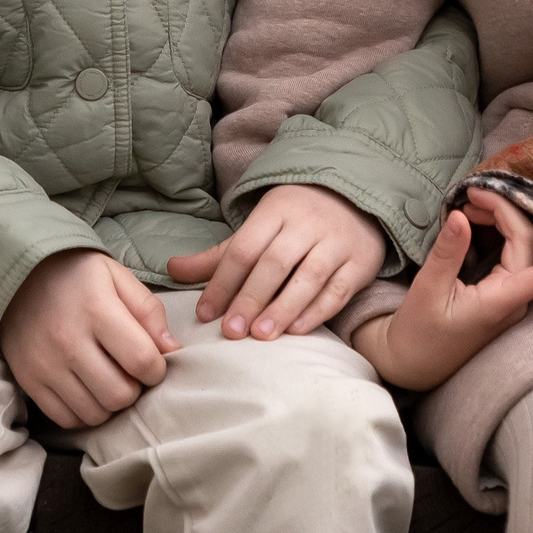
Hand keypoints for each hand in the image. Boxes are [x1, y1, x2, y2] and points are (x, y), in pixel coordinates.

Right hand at [0, 249, 180, 428]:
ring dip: (111, 404)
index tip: (154, 363)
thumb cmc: (77, 276)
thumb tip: (171, 350)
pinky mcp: (29, 381)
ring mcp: (45, 365)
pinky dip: (84, 413)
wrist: (18, 276)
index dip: (157, 370)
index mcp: (97, 310)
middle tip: (130, 374)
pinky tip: (88, 391)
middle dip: (135, 390)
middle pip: (119, 394)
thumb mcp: (118, 277)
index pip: (141, 360)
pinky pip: (66, 419)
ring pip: (94, 414)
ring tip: (109, 381)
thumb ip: (149, 311)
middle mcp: (68, 341)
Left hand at [164, 183, 387, 339]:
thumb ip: (218, 255)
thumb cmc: (295, 220)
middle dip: (251, 298)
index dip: (223, 282)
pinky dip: (318, 311)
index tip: (206, 313)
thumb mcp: (258, 227)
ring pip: (310, 276)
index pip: (245, 248)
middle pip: (275, 262)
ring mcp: (337, 242)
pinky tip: (296, 330)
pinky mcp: (361, 261)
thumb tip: (171, 269)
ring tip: (261, 335)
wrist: (355, 197)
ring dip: (283, 308)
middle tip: (232, 332)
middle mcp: (308, 224)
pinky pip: (339, 289)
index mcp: (276, 211)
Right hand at [350, 188, 532, 390]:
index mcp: (501, 301)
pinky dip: (497, 232)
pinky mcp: (501, 295)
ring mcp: (510, 298)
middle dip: (505, 211)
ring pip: (521, 248)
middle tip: (472, 194)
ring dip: (501, 219)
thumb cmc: (418, 334)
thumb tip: (462, 216)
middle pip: (527, 244)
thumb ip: (448, 253)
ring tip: (469, 205)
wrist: (412, 363)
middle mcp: (514, 299)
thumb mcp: (428, 290)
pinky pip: (511, 256)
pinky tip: (478, 220)